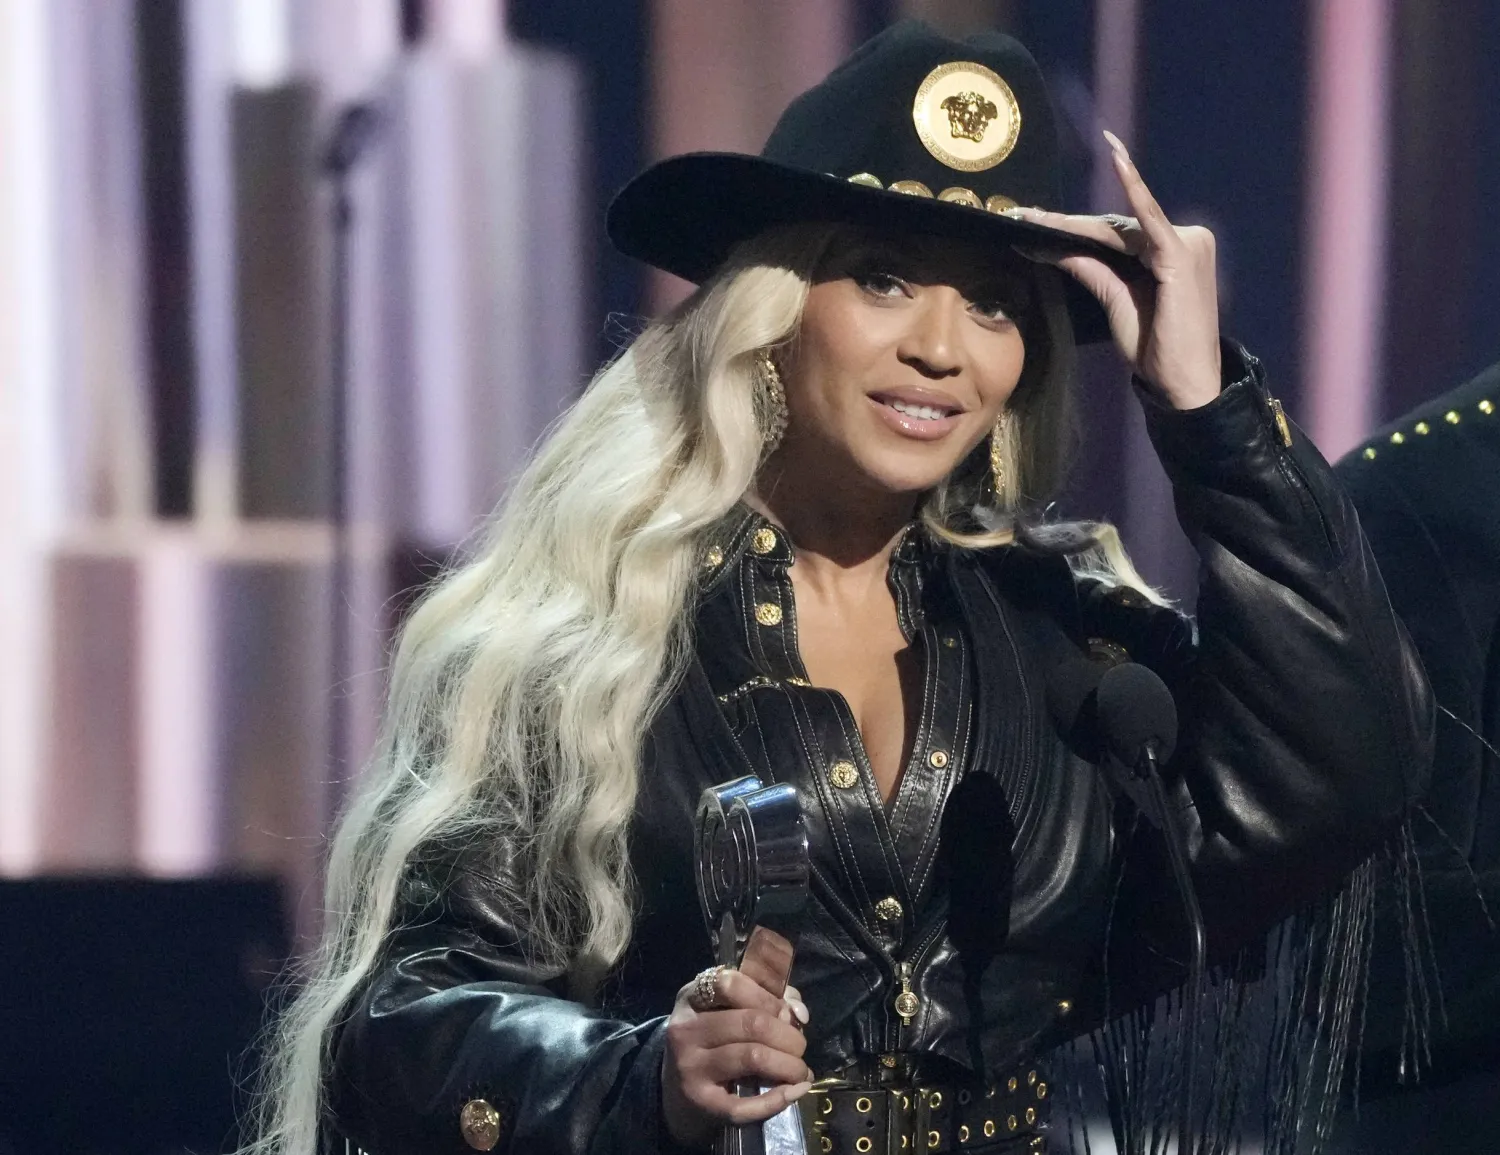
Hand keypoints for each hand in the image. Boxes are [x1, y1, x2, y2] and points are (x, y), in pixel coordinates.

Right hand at [661, 966, 812, 1147]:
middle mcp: (686, 1029)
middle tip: (800, 1047)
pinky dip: (777, 1099)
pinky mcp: (700, 1102)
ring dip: (789, 1065)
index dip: (768, 997)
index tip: (787, 1014)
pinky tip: (795, 1091)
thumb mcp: (727, 1008)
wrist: (675, 1087)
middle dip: (788, 1036)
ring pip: (752, 1056)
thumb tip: (798, 1013)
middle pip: (751, 1022)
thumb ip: (767, 999)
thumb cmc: (712, 1039)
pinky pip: (744, 1104)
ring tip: (801, 1070)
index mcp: (693, 997)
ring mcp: (690, 1066)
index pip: (730, 983)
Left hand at [1016, 130, 1221, 409]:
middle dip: (1067, 226)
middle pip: (1114, 229)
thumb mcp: (1116, 303)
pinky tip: (1118, 160)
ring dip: (1074, 224)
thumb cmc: (1155, 348)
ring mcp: (1186, 242)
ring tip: (1032, 216)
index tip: (1035, 220)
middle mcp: (1183, 239)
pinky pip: (1149, 219)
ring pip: (1119, 229)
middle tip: (1023, 214)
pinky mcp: (1181, 253)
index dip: (1073, 228)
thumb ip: (1093, 271)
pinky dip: (1133, 189)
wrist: (1185, 382)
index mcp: (1168, 252)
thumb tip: (1056, 249)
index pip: (1115, 234)